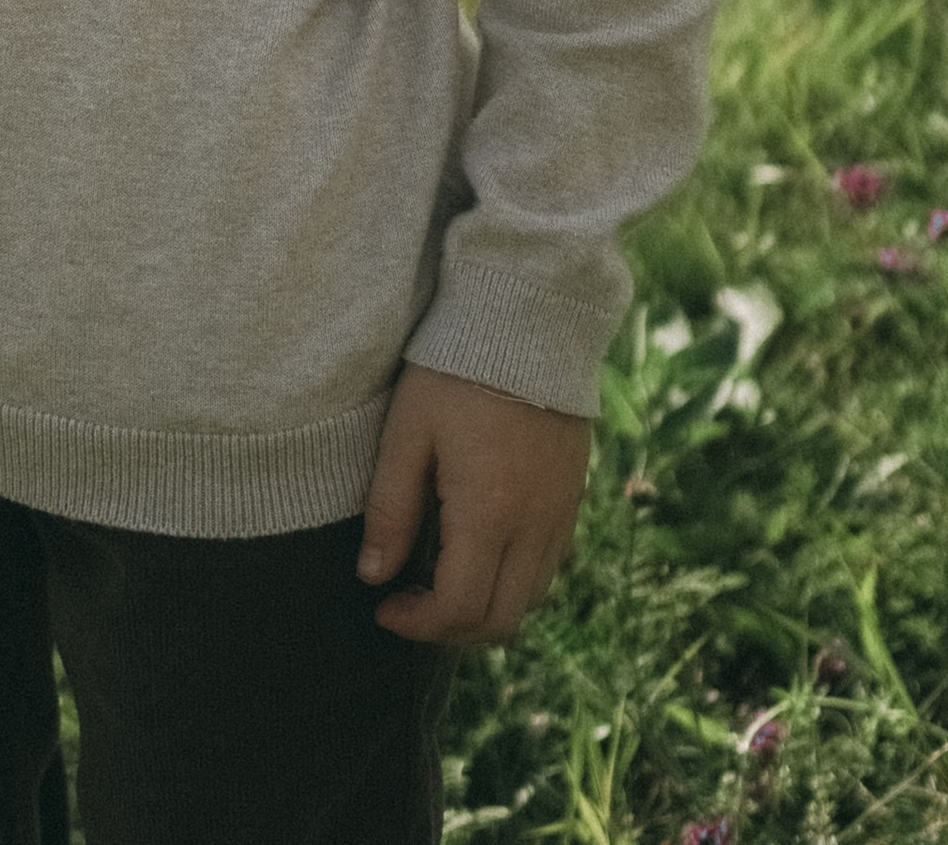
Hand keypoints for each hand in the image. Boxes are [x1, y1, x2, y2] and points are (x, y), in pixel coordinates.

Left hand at [358, 364, 588, 645]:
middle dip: (452, 630)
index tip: (384, 608)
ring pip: (531, 600)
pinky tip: (481, 552)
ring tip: (442, 582)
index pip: (458, 608)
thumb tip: (373, 575)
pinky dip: (515, 581)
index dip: (417, 624)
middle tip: (411, 606)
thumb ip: (389, 508)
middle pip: (502, 621)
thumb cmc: (455, 369)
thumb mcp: (408, 432)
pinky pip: (549, 567)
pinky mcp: (574, 498)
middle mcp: (535, 527)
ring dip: (486, 609)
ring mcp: (561, 515)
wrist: (527, 319)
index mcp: (489, 515)